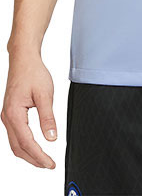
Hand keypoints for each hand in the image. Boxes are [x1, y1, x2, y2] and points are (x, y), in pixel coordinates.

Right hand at [1, 48, 56, 168]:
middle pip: (18, 148)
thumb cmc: (33, 72)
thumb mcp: (45, 94)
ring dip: (28, 154)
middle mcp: (7, 117)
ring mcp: (7, 116)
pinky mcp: (10, 114)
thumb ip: (48, 117)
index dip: (39, 156)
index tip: (51, 163)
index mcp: (14, 114)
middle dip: (33, 159)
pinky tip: (34, 146)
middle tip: (49, 165)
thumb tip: (52, 138)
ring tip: (43, 159)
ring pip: (15, 144)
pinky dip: (24, 145)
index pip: (27, 143)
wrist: (23, 59)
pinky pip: (14, 135)